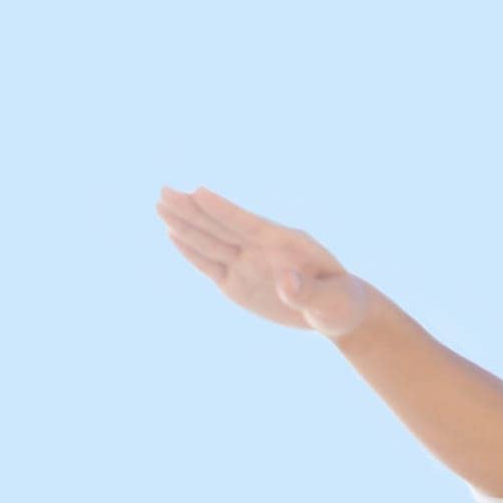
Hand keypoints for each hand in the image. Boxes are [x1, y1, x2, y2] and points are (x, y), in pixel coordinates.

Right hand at [155, 185, 372, 338]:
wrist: (338, 312)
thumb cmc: (342, 303)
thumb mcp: (332, 301)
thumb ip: (308, 292)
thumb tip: (285, 282)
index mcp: (287, 244)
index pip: (249, 224)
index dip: (224, 210)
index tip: (199, 191)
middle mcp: (262, 249)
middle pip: (222, 227)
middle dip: (194, 210)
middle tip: (164, 190)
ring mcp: (249, 264)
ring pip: (212, 242)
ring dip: (186, 225)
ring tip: (160, 204)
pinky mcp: (239, 283)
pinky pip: (211, 265)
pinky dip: (192, 251)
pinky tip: (173, 234)